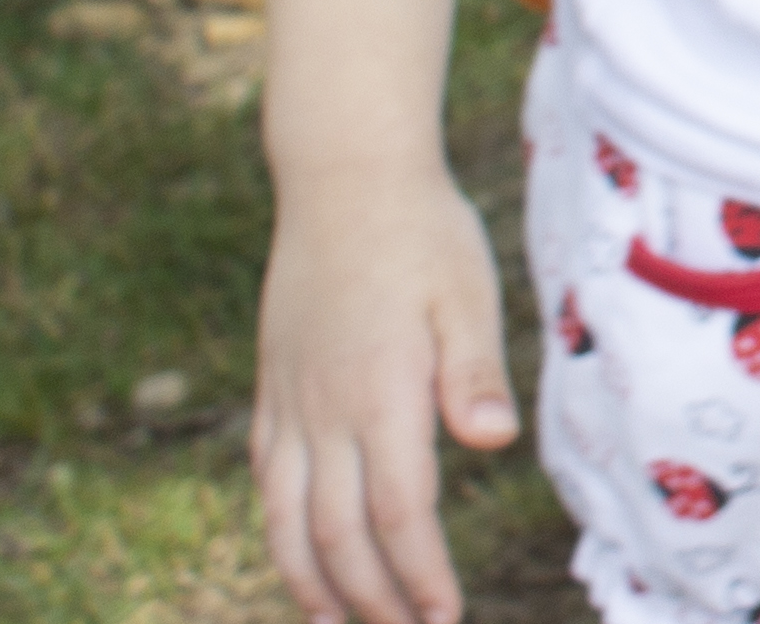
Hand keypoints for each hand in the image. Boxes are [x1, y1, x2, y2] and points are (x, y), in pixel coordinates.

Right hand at [254, 166, 518, 623]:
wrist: (344, 179)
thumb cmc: (424, 233)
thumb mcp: (467, 293)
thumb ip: (475, 373)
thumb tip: (491, 444)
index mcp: (380, 396)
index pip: (399, 515)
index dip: (420, 576)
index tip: (445, 616)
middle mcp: (325, 413)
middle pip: (340, 537)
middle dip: (372, 601)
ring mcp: (291, 404)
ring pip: (289, 521)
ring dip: (316, 583)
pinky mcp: (274, 390)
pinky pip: (268, 480)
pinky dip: (282, 532)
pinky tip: (300, 556)